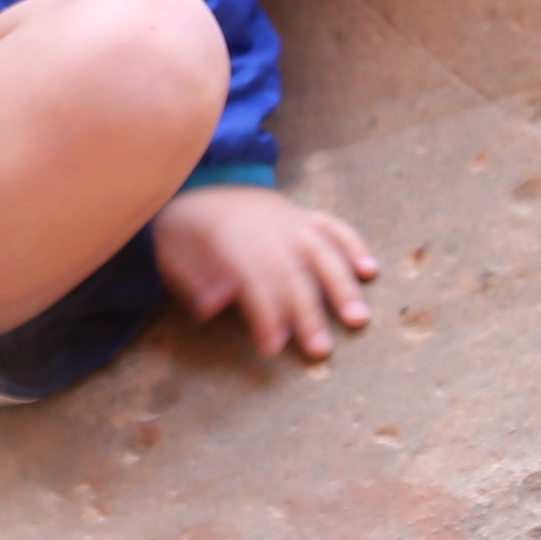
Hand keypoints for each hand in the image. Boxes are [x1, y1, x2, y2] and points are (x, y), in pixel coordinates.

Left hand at [152, 183, 383, 360]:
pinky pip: (333, 227)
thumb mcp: (170, 253)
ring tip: (358, 319)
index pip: (254, 277)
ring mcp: (288, 217)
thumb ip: (191, 279)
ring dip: (341, 285)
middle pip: (292, 269)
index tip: (273, 347)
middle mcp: (265, 224)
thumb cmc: (183, 233)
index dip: (266, 313)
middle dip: (307, 311)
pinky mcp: (303, 214)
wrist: (195, 190)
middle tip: (320, 349)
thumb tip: (213, 306)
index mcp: (228, 233)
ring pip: (321, 249)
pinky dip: (353, 246)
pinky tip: (370, 271)